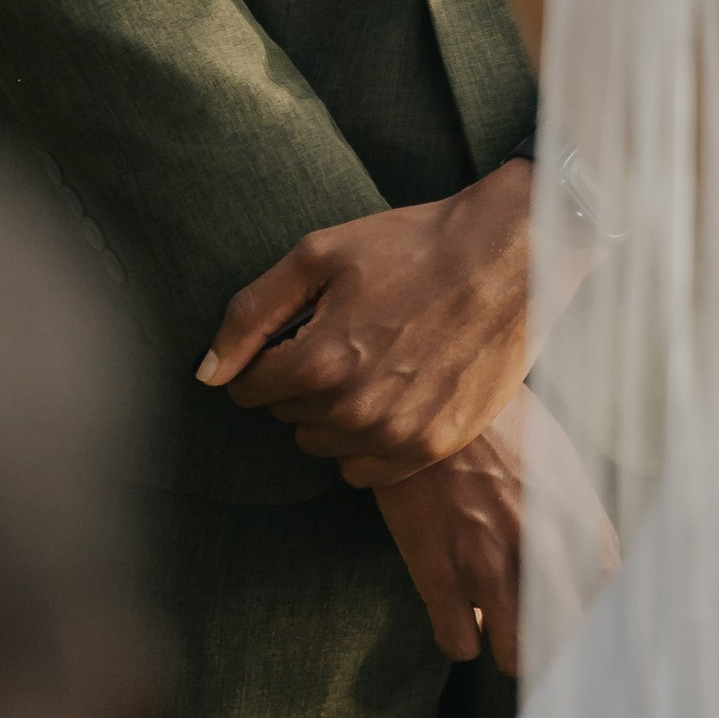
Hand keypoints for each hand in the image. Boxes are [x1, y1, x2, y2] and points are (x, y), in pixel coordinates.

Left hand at [195, 167, 532, 484]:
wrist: (510, 257)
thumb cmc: (412, 246)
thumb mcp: (319, 254)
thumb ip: (252, 314)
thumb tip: (208, 372)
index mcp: (320, 360)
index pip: (249, 389)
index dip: (264, 357)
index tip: (294, 333)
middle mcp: (355, 409)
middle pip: (286, 416)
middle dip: (300, 380)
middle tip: (342, 336)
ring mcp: (397, 434)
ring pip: (323, 444)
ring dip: (331, 411)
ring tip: (370, 360)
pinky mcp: (433, 446)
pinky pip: (364, 471)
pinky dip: (365, 441)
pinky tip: (390, 394)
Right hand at [374, 391, 621, 670]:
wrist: (427, 395)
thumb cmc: (495, 419)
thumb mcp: (555, 455)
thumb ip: (577, 513)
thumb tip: (591, 564)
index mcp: (574, 513)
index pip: (611, 592)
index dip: (602, 616)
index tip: (591, 623)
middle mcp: (539, 546)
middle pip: (566, 637)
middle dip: (557, 645)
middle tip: (543, 636)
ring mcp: (487, 564)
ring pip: (514, 656)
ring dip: (509, 646)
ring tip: (500, 625)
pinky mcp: (438, 572)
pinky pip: (458, 645)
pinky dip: (461, 638)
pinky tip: (460, 616)